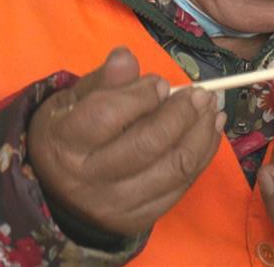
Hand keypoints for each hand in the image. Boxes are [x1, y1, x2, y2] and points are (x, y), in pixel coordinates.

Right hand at [28, 47, 223, 235]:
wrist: (61, 196)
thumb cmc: (70, 136)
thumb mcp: (72, 103)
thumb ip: (102, 81)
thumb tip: (126, 57)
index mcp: (65, 142)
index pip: (107, 115)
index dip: (140, 96)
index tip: (161, 83)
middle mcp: (90, 178)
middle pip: (148, 143)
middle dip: (182, 113)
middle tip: (201, 93)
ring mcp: (118, 203)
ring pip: (174, 167)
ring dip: (201, 133)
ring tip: (212, 109)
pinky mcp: (141, 217)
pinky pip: (183, 185)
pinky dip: (203, 154)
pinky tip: (210, 131)